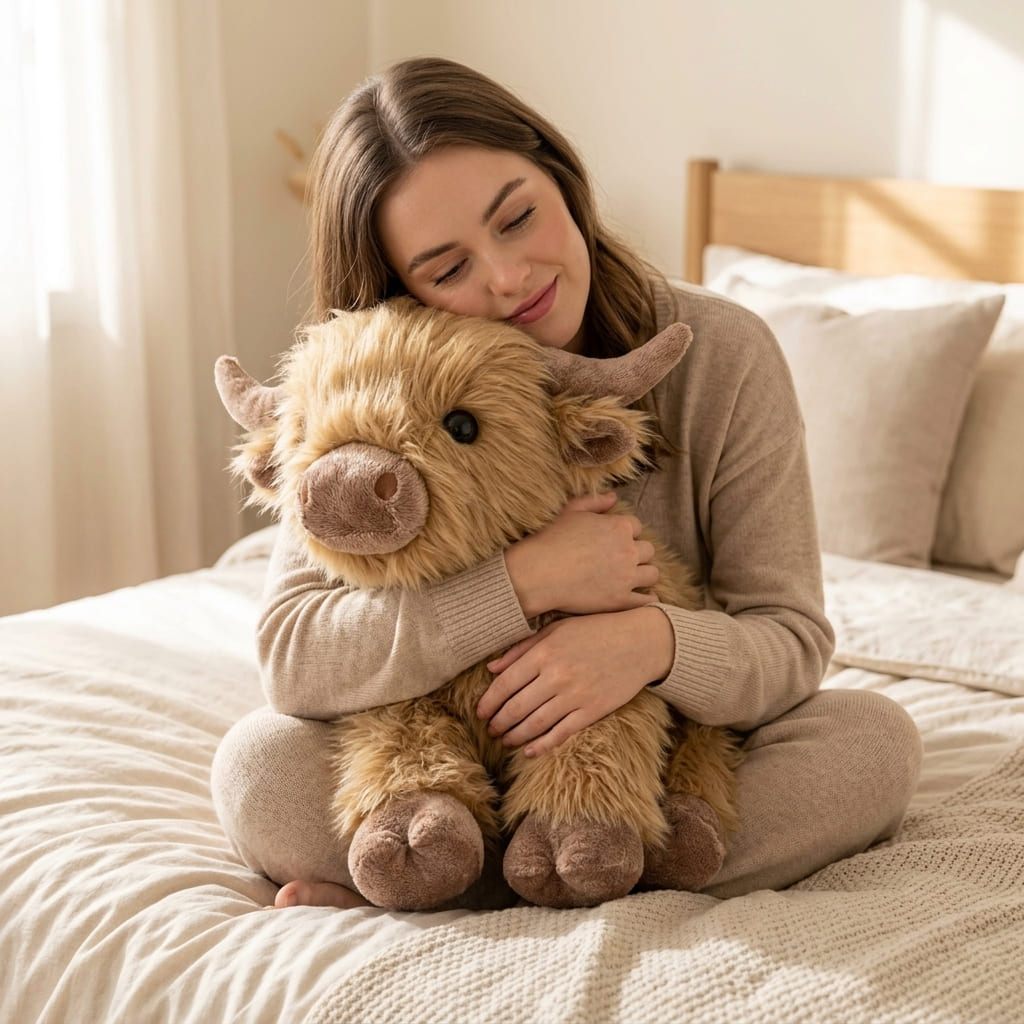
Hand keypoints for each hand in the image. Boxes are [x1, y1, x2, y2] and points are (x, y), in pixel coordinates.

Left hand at [477, 606, 674, 757]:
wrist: (640, 641)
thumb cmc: (596, 630)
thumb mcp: (557, 629)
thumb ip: (522, 648)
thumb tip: (492, 668)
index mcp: (545, 652)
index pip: (505, 683)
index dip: (489, 702)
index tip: (479, 713)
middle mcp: (557, 675)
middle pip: (516, 707)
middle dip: (499, 722)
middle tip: (490, 730)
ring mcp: (575, 695)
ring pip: (535, 724)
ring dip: (515, 736)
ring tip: (505, 741)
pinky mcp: (593, 711)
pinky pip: (562, 734)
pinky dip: (542, 746)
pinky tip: (530, 752)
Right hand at [503, 492, 659, 618]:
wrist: (538, 573)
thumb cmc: (551, 540)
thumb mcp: (571, 511)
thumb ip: (595, 502)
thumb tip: (613, 497)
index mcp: (619, 527)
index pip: (636, 527)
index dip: (626, 533)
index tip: (614, 541)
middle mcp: (629, 551)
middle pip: (648, 550)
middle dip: (637, 553)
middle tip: (622, 560)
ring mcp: (627, 577)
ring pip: (652, 573)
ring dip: (643, 573)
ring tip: (630, 578)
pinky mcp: (621, 600)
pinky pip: (647, 601)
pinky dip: (646, 599)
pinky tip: (637, 598)